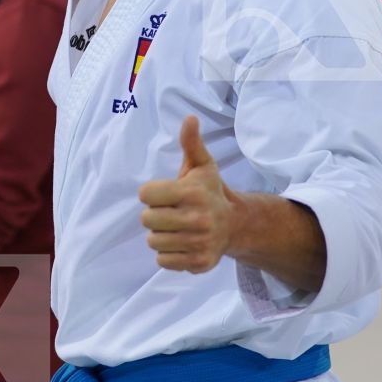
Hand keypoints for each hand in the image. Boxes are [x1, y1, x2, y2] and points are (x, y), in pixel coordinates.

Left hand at [138, 115, 248, 273]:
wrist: (236, 224)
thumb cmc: (210, 191)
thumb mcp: (202, 165)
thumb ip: (191, 143)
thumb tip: (190, 118)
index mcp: (191, 193)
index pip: (145, 194)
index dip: (151, 193)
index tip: (165, 193)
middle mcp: (196, 219)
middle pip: (146, 220)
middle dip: (155, 215)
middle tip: (171, 212)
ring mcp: (199, 243)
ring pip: (153, 242)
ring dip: (161, 235)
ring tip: (176, 228)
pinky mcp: (199, 262)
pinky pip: (163, 261)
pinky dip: (168, 254)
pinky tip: (182, 243)